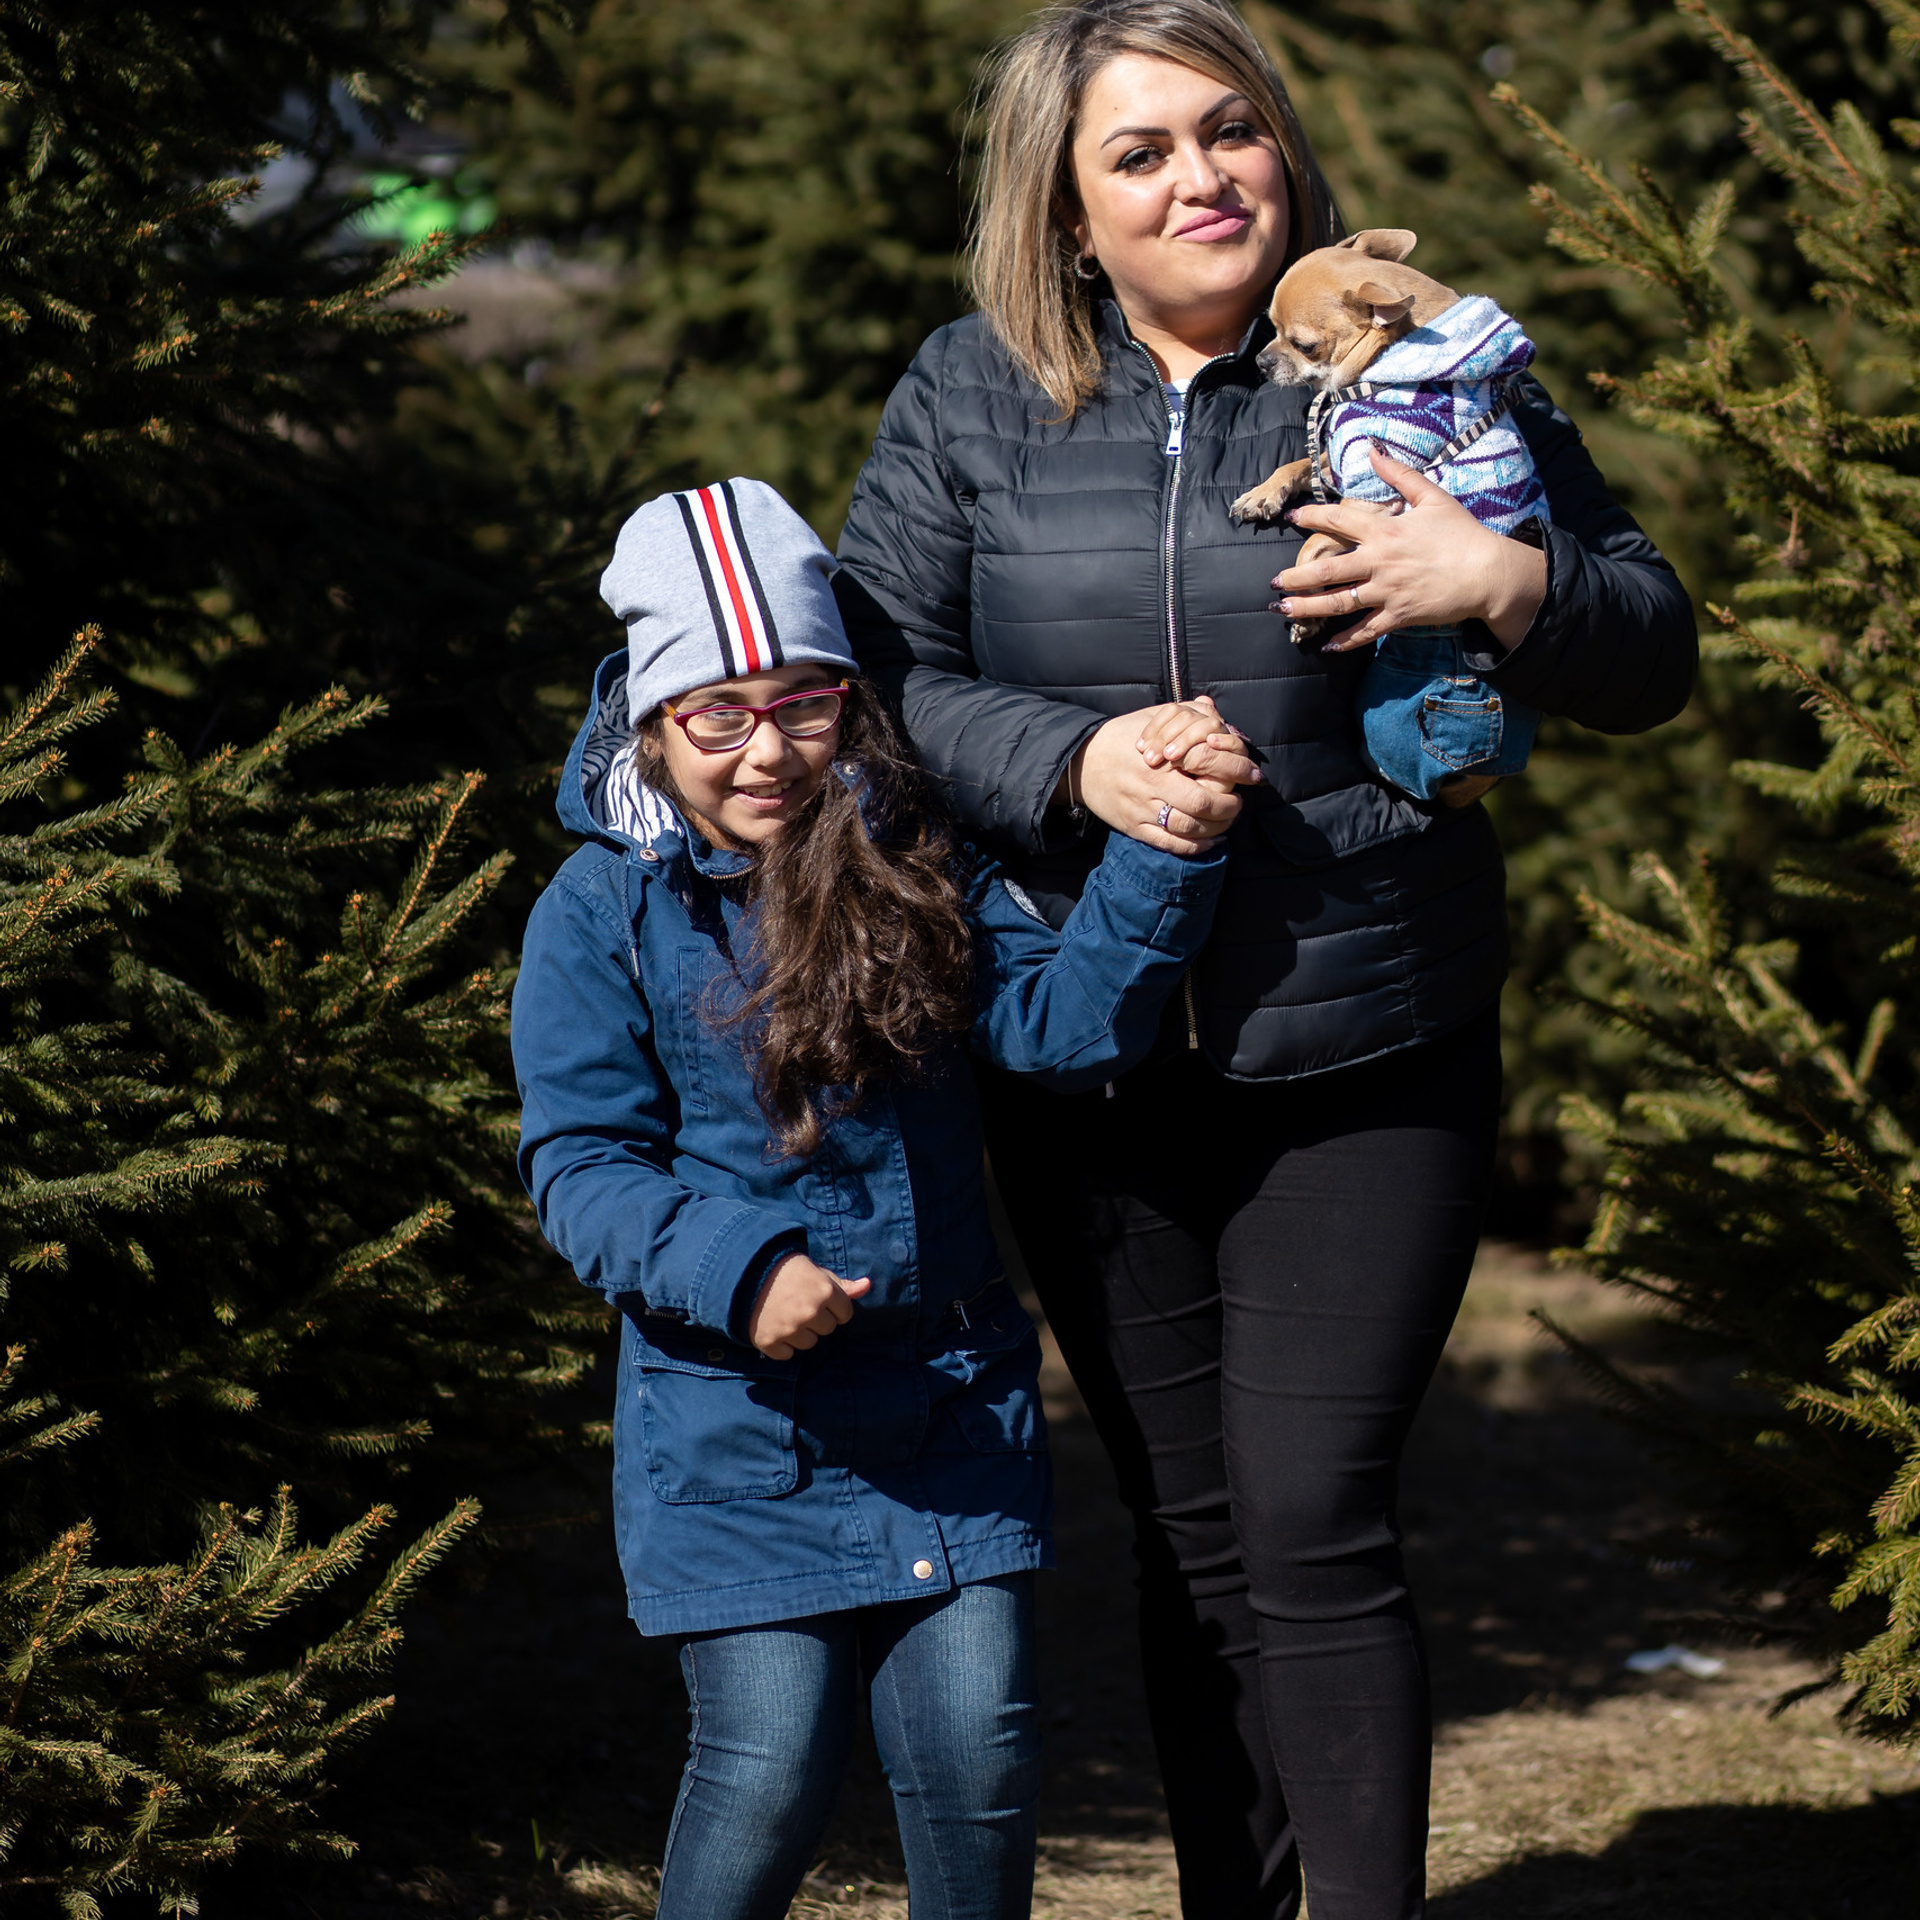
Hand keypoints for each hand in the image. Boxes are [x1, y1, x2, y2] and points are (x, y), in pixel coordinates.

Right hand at [747, 1254, 870, 1359]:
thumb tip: (868, 1286)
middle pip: (828, 1329)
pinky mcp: (770, 1342)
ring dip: (801, 1333)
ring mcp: (790, 1329)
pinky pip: (787, 1354)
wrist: (745, 1272)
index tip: (818, 1299)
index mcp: (824, 1292)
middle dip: (817, 1320)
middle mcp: (810, 1312)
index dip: (833, 1307)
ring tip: (786, 1314)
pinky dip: (782, 1345)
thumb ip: (843, 1285)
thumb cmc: (786, 1269)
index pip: (845, 1314)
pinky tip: (775, 1326)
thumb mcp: (816, 1271)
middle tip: (799, 1304)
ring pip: (809, 1343)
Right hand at [1073, 703, 1260, 855]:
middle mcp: (1152, 787)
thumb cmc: (1120, 736)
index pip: (1207, 768)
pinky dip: (1196, 847)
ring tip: (1226, 821)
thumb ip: (1184, 714)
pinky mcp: (1135, 828)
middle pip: (1202, 805)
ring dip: (1216, 828)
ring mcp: (1143, 811)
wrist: (1080, 762)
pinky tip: (1210, 841)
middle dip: (1229, 807)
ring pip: (1189, 829)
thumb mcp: (1151, 717)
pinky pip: (1171, 844)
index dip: (1235, 773)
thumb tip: (1214, 709)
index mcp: (1160, 759)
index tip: (1251, 775)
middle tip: (1238, 803)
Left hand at [1272, 443, 1547, 653]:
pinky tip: (1326, 645)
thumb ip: (1400, 474)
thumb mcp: (1433, 497)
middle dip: (1296, 576)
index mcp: (1385, 531)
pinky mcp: (1398, 616)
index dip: (1312, 518)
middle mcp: (1380, 562)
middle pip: (1327, 570)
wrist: (1488, 573)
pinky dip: (1345, 641)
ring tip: (1283, 610)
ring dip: (1307, 608)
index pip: (1339, 521)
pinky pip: (1365, 631)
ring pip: (1338, 603)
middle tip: (1274, 581)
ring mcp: (1387, 592)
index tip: (1293, 518)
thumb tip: (1373, 448)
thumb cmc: (1462, 534)